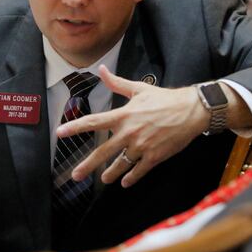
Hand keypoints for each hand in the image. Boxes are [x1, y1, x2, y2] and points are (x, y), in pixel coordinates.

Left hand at [56, 65, 209, 187]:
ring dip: (110, 174)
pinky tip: (125, 182)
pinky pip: (139, 170)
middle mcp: (130, 132)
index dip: (76, 127)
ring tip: (104, 179)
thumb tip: (101, 69)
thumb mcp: (139, 89)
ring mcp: (142, 146)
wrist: (191, 110)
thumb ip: (117, 83)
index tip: (60, 133)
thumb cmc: (164, 98)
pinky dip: (131, 178)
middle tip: (75, 176)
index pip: (94, 122)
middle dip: (87, 165)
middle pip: (103, 151)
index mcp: (124, 115)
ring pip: (120, 165)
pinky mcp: (155, 156)